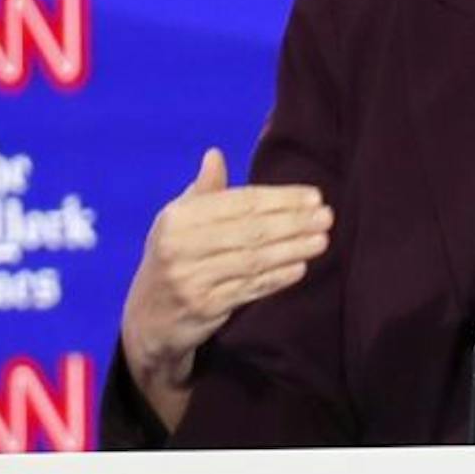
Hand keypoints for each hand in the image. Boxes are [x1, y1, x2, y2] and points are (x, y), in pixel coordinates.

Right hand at [120, 148, 332, 391]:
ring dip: (293, 249)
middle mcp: (180, 247)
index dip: (280, 198)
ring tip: (322, 240)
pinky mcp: (204, 307)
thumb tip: (215, 155)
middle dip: (294, 222)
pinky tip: (300, 267)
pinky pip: (249, 288)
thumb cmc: (172, 259)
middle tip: (326, 217)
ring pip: (254, 260)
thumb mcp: (177, 222)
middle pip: (251, 231)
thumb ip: (202, 191)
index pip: (240, 203)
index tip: (313, 196)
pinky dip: (277, 278)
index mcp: (177, 219)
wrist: (148, 318)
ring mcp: (191, 279)